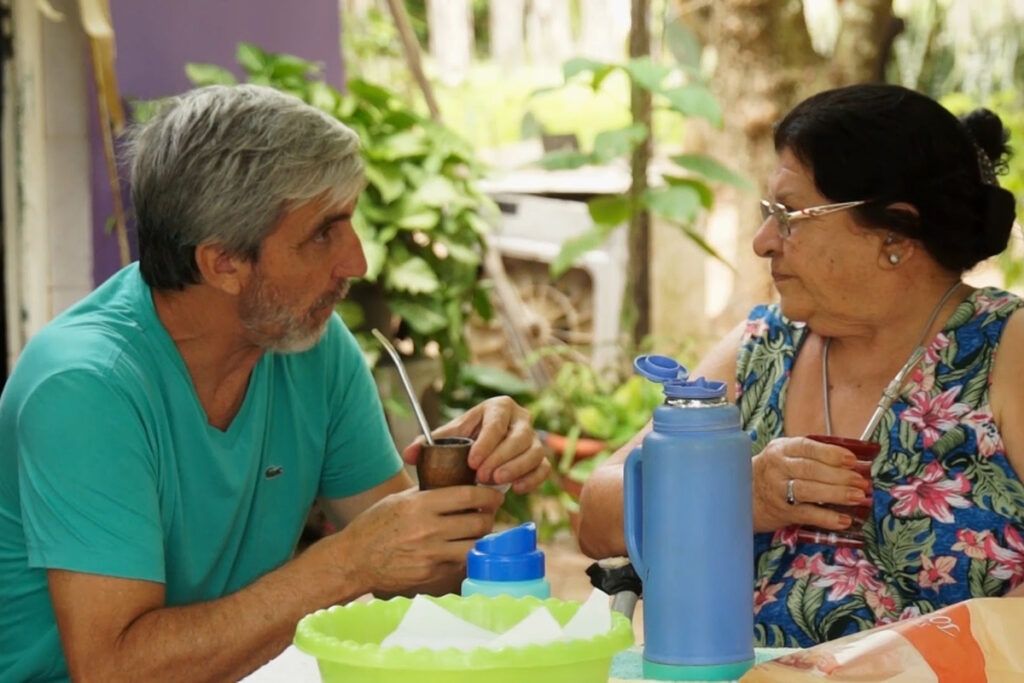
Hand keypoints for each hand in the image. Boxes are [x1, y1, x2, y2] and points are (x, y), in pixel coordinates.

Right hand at [337, 485, 503, 593]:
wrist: (354, 560)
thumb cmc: (374, 526)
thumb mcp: (398, 500)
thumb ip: (427, 494)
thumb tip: (457, 486)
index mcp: (421, 505)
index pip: (468, 495)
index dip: (488, 494)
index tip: (495, 494)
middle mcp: (429, 530)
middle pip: (478, 522)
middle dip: (488, 517)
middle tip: (488, 514)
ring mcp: (431, 555)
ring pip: (474, 545)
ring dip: (480, 538)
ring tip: (477, 532)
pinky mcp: (431, 574)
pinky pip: (459, 563)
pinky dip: (463, 555)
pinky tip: (458, 548)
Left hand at [402, 396, 550, 493]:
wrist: (482, 449)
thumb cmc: (465, 440)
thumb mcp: (448, 438)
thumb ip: (427, 444)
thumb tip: (409, 455)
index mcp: (499, 407)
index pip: (497, 422)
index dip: (487, 443)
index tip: (472, 462)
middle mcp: (521, 419)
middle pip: (519, 438)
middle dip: (501, 458)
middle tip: (482, 476)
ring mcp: (534, 439)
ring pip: (534, 453)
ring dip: (516, 469)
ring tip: (495, 483)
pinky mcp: (541, 458)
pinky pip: (544, 468)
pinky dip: (533, 479)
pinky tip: (516, 490)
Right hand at [752, 437, 870, 532]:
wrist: (746, 496)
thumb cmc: (775, 472)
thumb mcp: (785, 455)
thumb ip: (811, 455)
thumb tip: (851, 462)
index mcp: (781, 449)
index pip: (807, 447)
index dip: (831, 454)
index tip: (852, 460)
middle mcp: (777, 468)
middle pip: (810, 470)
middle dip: (840, 476)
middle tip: (861, 481)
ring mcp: (778, 490)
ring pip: (808, 491)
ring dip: (837, 494)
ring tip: (858, 496)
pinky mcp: (782, 512)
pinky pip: (807, 515)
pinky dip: (828, 518)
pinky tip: (844, 519)